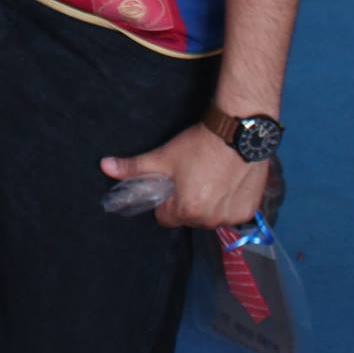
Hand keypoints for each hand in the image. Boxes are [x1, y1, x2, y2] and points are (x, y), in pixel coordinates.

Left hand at [101, 125, 268, 228]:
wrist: (238, 133)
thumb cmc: (199, 144)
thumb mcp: (163, 156)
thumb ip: (133, 167)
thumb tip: (104, 166)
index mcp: (186, 210)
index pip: (165, 217)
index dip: (166, 200)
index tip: (174, 184)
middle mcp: (209, 220)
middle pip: (189, 218)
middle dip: (188, 202)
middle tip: (194, 178)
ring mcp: (231, 217)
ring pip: (211, 218)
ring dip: (210, 204)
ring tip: (212, 178)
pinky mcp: (248, 212)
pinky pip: (232, 214)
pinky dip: (229, 203)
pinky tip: (228, 183)